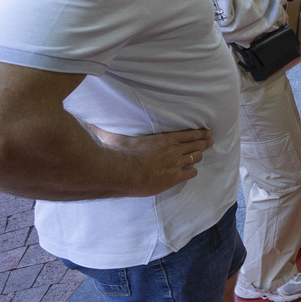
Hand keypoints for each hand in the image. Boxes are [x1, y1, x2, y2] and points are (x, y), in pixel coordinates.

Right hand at [87, 125, 213, 196]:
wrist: (125, 174)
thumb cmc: (121, 155)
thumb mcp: (115, 138)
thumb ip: (104, 130)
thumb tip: (88, 123)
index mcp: (164, 139)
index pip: (188, 134)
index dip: (199, 133)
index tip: (207, 131)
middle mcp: (173, 150)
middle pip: (195, 145)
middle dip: (204, 142)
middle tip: (211, 140)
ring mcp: (175, 165)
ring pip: (195, 158)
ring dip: (199, 156)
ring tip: (203, 154)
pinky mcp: (173, 178)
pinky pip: (190, 173)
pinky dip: (192, 171)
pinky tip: (192, 171)